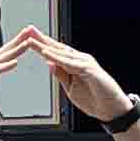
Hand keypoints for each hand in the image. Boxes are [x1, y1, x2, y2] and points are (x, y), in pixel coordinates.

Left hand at [19, 33, 134, 125]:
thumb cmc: (94, 99)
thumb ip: (61, 75)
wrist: (111, 109)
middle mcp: (80, 60)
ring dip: (46, 46)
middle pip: (58, 48)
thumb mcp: (70, 88)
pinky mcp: (90, 70)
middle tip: (28, 30)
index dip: (42, 45)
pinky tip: (46, 54)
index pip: (56, 52)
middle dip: (42, 39)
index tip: (28, 38)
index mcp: (75, 64)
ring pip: (62, 53)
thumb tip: (49, 64)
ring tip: (32, 40)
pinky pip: (70, 63)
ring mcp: (86, 64)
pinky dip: (57, 58)